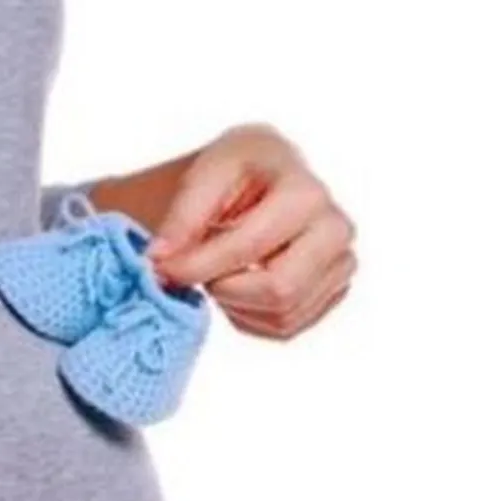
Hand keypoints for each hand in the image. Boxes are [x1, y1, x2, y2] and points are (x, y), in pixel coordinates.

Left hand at [148, 124, 356, 339]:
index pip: (250, 248)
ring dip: (234, 303)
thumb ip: (181, 217)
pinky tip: (237, 283)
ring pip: (282, 315)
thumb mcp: (202, 175)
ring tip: (218, 271)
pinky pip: (285, 328)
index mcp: (305, 193)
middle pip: (279, 290)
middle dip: (225, 288)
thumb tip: (160, 259)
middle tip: (199, 270)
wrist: (262, 176)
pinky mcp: (333, 292)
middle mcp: (335, 228)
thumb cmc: (235, 172)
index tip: (161, 267)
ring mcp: (341, 263)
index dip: (198, 265)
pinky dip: (249, 315)